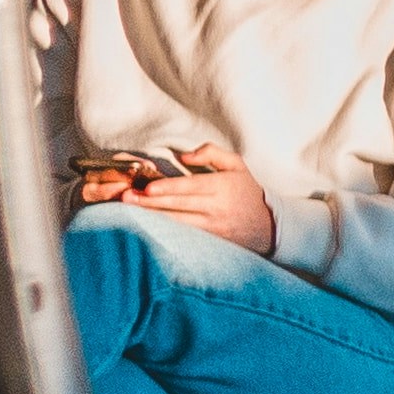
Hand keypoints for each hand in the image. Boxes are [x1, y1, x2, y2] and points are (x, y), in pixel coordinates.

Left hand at [117, 153, 274, 257]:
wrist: (268, 226)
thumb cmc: (247, 190)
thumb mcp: (236, 164)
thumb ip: (211, 153)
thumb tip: (183, 156)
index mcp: (222, 186)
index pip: (191, 187)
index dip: (168, 188)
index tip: (147, 188)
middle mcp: (216, 208)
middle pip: (178, 205)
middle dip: (150, 202)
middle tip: (125, 198)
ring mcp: (212, 227)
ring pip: (176, 222)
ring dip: (151, 216)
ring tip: (128, 212)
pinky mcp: (208, 240)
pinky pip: (182, 234)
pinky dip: (162, 229)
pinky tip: (145, 224)